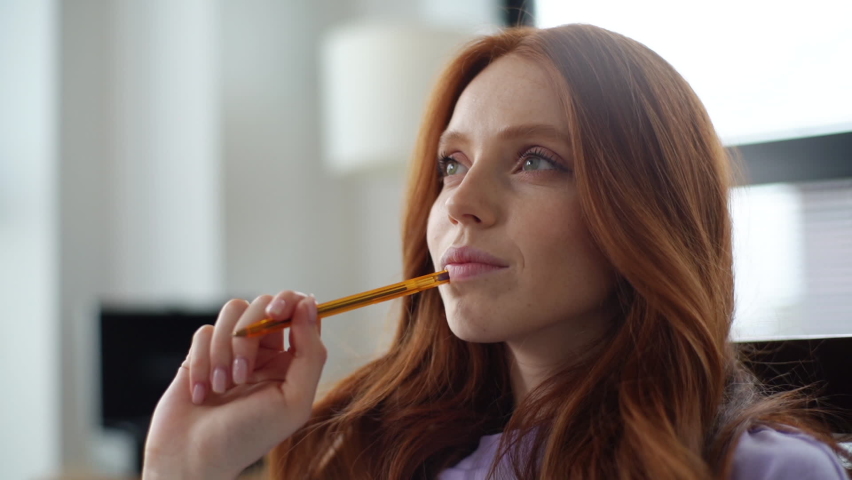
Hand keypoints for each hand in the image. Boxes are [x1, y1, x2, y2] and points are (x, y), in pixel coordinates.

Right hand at [142, 292, 326, 479]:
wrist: (192, 458)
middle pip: (265, 304)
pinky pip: (204, 330)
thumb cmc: (247, 438)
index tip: (277, 312)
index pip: (301, 311)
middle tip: (244, 370)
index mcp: (293, 361)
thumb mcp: (293, 402)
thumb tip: (309, 305)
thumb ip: (310, 353)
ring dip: (225, 349)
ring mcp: (232, 349)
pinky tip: (202, 392)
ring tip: (224, 387)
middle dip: (251, 331)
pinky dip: (202, 361)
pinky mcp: (202, 353)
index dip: (291, 302)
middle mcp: (265, 351)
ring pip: (233, 311)